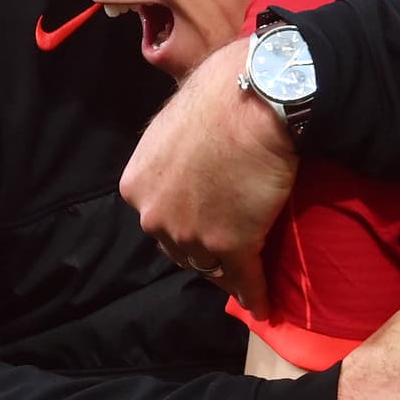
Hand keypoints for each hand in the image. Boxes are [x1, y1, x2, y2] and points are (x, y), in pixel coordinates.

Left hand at [120, 38, 295, 317]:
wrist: (257, 100)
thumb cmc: (219, 94)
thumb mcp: (172, 123)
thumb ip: (171, 155)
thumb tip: (184, 155)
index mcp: (137, 185)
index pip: (158, 216)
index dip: (182, 220)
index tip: (201, 221)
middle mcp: (154, 216)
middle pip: (178, 245)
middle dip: (199, 248)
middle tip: (225, 247)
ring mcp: (191, 236)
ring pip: (209, 265)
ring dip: (227, 272)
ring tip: (243, 279)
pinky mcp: (232, 248)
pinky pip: (244, 279)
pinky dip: (255, 294)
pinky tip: (263, 305)